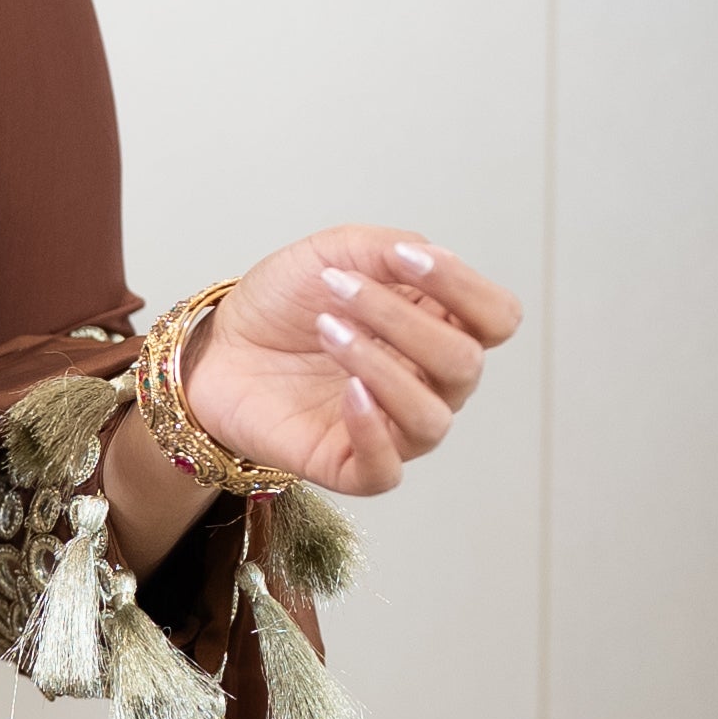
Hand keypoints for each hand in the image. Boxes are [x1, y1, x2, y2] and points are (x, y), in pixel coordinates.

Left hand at [183, 230, 520, 496]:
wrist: (220, 343)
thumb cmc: (284, 302)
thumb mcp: (335, 253)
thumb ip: (390, 249)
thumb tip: (432, 260)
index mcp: (437, 327)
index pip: (497, 318)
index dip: (464, 287)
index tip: (403, 259)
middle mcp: (428, 382)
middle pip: (464, 363)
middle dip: (400, 318)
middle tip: (338, 290)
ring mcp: (392, 426)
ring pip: (430, 417)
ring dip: (379, 365)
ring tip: (327, 330)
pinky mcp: (350, 465)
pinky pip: (387, 469)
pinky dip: (373, 431)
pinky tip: (347, 392)